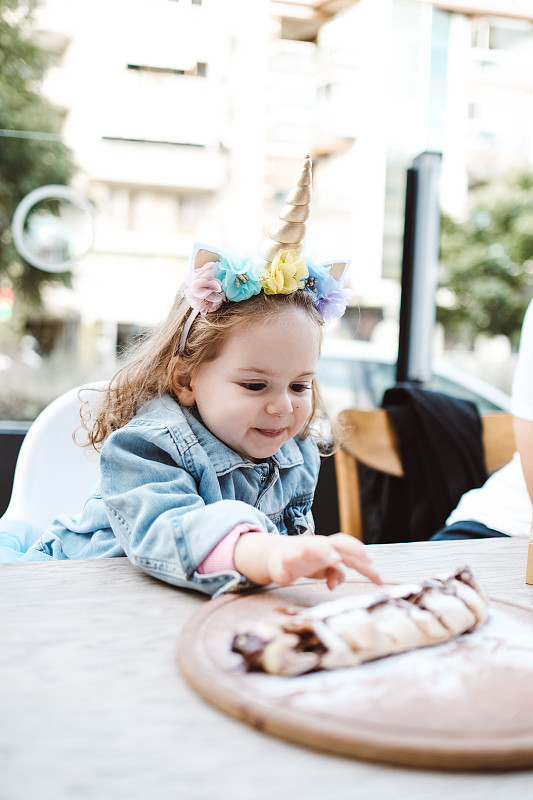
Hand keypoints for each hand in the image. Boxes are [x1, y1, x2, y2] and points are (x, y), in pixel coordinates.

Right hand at [233, 532, 382, 588]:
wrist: (276, 556)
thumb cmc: (306, 561)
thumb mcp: (325, 570)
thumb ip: (335, 575)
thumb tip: (334, 584)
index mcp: (332, 549)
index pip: (352, 552)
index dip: (366, 562)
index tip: (379, 578)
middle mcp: (320, 546)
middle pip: (340, 542)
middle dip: (354, 549)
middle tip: (368, 560)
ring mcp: (303, 549)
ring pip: (315, 546)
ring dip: (325, 551)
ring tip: (334, 559)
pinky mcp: (285, 558)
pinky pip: (289, 556)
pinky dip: (291, 557)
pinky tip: (294, 558)